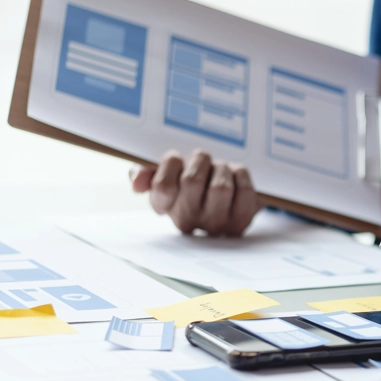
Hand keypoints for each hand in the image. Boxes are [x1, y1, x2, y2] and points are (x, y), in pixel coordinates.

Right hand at [130, 149, 258, 235]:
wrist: (230, 194)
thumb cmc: (194, 180)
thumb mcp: (165, 172)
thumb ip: (144, 172)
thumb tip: (137, 182)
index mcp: (166, 207)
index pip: (162, 187)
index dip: (170, 165)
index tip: (176, 158)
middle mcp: (189, 220)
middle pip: (192, 181)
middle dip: (200, 160)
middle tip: (204, 160)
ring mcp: (216, 223)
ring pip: (220, 187)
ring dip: (222, 169)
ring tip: (220, 170)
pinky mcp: (241, 220)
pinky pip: (243, 189)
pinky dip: (240, 174)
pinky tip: (235, 177)